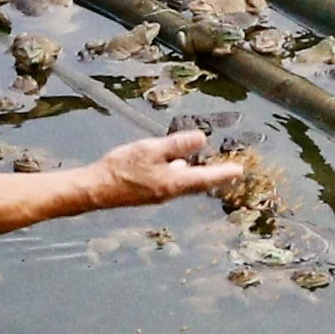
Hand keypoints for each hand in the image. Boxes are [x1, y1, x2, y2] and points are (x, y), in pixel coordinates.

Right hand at [95, 126, 248, 208]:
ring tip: (206, 167)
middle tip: (228, 170)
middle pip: (197, 183)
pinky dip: (179, 174)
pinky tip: (175, 166)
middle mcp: (169, 192)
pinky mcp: (147, 193)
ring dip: (195, 174)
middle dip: (212, 175)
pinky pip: (170, 182)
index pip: (205, 177)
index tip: (239, 171)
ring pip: (183, 183)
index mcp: (173, 182)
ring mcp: (158, 194)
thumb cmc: (122, 168)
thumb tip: (201, 139)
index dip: (223, 173)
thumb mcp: (151, 150)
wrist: (95, 189)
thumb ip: (176, 145)